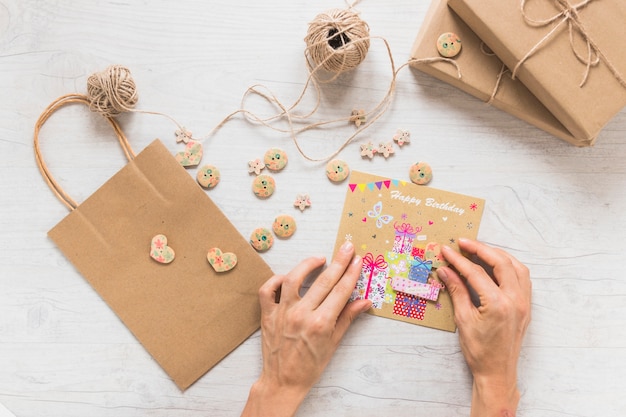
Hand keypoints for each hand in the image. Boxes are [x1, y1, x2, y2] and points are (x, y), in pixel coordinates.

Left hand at [241, 241, 370, 416]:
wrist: (283, 382)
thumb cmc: (310, 366)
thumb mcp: (334, 344)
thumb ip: (347, 319)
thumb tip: (364, 301)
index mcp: (321, 323)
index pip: (340, 291)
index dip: (351, 273)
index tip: (357, 260)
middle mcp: (301, 315)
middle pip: (323, 281)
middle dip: (338, 262)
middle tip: (346, 248)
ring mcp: (282, 313)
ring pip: (293, 279)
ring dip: (307, 265)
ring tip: (319, 259)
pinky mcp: (267, 315)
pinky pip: (268, 290)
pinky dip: (276, 280)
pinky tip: (288, 276)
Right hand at [437, 238, 530, 416]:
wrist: (497, 373)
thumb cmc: (479, 351)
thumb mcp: (463, 320)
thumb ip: (456, 290)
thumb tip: (446, 270)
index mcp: (498, 304)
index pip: (476, 273)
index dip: (459, 260)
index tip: (447, 251)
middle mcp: (515, 300)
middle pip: (500, 262)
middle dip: (481, 249)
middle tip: (463, 243)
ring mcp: (524, 303)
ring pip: (516, 267)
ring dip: (498, 255)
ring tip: (479, 250)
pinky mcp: (526, 306)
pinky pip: (522, 278)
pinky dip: (510, 266)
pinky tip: (497, 265)